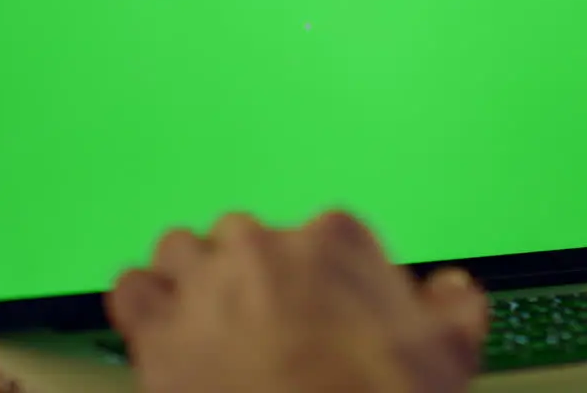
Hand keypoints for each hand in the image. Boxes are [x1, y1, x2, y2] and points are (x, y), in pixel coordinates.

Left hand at [106, 211, 487, 392]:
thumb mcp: (451, 351)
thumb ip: (454, 305)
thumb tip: (452, 289)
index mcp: (333, 240)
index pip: (323, 235)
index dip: (321, 276)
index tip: (323, 307)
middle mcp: (263, 244)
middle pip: (244, 237)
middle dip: (252, 274)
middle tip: (266, 323)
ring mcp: (205, 281)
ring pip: (181, 251)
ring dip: (192, 279)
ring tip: (207, 319)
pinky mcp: (158, 327)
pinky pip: (132, 289)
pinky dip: (143, 304)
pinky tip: (160, 327)